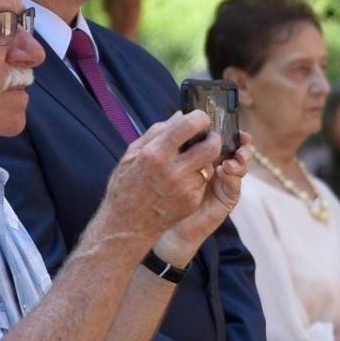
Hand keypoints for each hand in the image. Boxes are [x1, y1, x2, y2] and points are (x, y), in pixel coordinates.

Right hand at [99, 110, 219, 242]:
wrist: (126, 225)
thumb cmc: (125, 186)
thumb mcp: (132, 154)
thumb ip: (156, 132)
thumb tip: (180, 115)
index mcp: (155, 153)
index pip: (189, 125)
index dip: (200, 118)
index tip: (202, 118)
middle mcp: (172, 170)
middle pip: (211, 147)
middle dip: (213, 138)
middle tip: (208, 137)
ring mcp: (185, 188)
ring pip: (209, 165)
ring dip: (203, 160)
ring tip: (190, 161)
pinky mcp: (192, 202)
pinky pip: (203, 182)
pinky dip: (197, 178)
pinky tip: (183, 181)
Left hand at [156, 131, 251, 263]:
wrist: (157, 221)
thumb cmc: (161, 190)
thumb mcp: (167, 161)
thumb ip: (176, 141)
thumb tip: (179, 115)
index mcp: (205, 155)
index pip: (220, 138)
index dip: (227, 129)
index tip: (229, 120)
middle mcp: (217, 166)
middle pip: (235, 149)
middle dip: (240, 141)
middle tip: (241, 137)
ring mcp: (223, 182)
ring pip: (239, 165)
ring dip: (240, 158)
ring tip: (236, 155)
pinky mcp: (226, 198)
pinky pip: (235, 185)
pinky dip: (233, 175)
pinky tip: (225, 170)